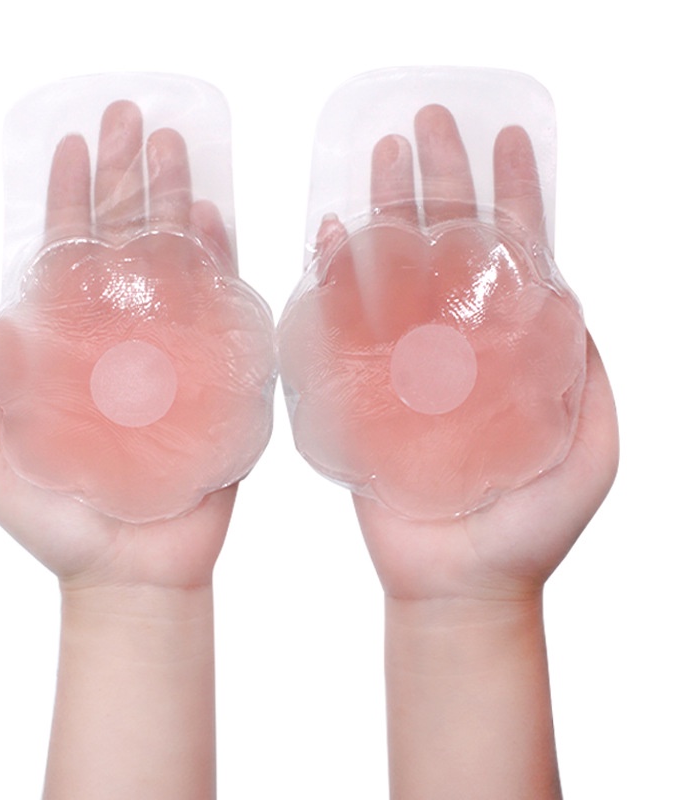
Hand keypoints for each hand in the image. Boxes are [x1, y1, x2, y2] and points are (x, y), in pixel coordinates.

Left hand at [0, 100, 266, 589]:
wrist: (131, 574)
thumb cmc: (61, 525)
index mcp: (71, 352)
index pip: (65, 259)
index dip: (66, 202)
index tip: (71, 147)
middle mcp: (123, 342)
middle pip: (123, 247)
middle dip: (125, 181)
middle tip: (133, 121)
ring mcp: (174, 357)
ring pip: (176, 268)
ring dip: (175, 207)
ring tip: (178, 149)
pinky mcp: (219, 382)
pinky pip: (224, 316)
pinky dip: (220, 267)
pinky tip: (215, 221)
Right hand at [282, 105, 617, 602]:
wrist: (461, 582)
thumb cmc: (531, 526)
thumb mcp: (590, 447)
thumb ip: (585, 372)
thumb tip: (570, 292)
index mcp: (513, 349)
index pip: (518, 254)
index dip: (514, 195)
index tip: (508, 139)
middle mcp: (457, 345)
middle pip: (450, 248)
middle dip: (442, 182)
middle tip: (425, 125)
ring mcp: (407, 365)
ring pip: (394, 276)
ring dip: (386, 214)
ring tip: (376, 158)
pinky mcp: (361, 393)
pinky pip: (342, 329)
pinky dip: (333, 281)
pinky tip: (329, 236)